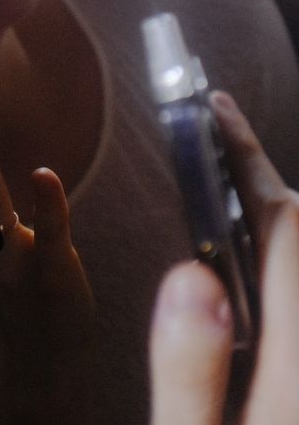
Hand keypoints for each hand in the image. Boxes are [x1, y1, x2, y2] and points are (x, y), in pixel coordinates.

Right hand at [149, 92, 298, 424]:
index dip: (250, 157)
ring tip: (223, 193)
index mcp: (296, 369)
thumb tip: (190, 277)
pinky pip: (294, 298)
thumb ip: (189, 370)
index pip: (283, 227)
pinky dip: (275, 260)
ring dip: (272, 222)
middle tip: (215, 139)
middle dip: (262, 179)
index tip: (217, 108)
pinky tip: (243, 277)